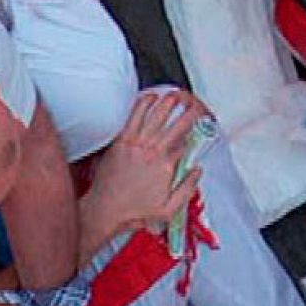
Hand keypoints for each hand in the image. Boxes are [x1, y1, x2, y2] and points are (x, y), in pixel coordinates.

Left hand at [83, 90, 205, 242]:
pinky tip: (150, 96)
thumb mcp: (169, 209)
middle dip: (189, 111)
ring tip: (177, 94)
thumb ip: (188, 188)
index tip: (200, 128)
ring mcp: (136, 144)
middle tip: (195, 105)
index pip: (186, 143)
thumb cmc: (134, 211)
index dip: (195, 134)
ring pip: (156, 115)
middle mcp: (153, 151)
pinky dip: (143, 103)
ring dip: (169, 102)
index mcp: (166, 166)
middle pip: (176, 124)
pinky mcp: (121, 141)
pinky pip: (134, 116)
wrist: (105, 209)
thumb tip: (198, 171)